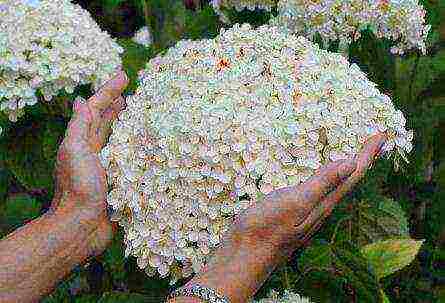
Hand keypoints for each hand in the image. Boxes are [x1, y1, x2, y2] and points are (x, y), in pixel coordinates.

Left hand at [51, 70, 128, 255]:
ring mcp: (110, 167)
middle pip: (109, 123)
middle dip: (119, 106)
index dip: (109, 91)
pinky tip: (153, 146)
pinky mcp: (123, 182)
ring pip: (122, 140)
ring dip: (131, 125)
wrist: (82, 227)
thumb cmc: (78, 187)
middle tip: (134, 93)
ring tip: (143, 113)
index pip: (97, 110)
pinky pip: (133, 161)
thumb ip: (79, 126)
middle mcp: (97, 152)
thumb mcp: (74, 151)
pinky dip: (141, 150)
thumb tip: (79, 100)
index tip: (124, 75)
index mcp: (84, 142)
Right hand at [233, 133, 386, 254]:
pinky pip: (318, 188)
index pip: (353, 174)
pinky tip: (320, 175)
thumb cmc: (266, 228)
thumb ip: (322, 184)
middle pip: (348, 179)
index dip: (368, 154)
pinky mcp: (293, 211)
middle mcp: (320, 206)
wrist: (244, 253)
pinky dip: (325, 175)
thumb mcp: (295, 203)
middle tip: (373, 141)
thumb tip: (351, 163)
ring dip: (346, 167)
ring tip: (353, 154)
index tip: (382, 134)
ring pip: (334, 185)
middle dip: (362, 159)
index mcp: (324, 202)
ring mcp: (306, 210)